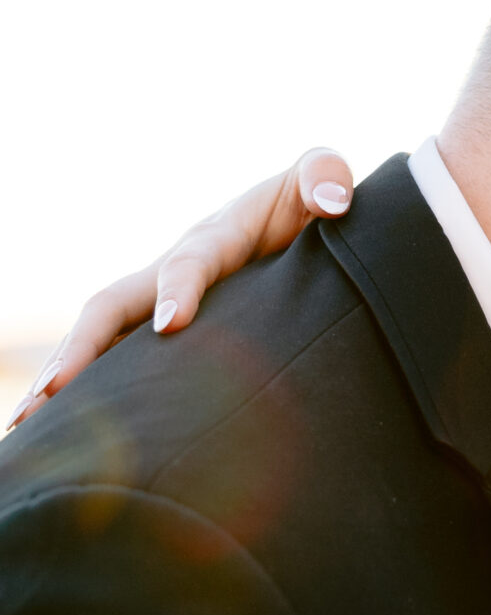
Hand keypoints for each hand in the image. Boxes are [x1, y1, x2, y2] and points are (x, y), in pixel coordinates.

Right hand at [5, 147, 355, 430]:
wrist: (299, 215)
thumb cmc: (312, 200)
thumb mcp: (322, 177)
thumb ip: (326, 175)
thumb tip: (334, 203)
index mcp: (215, 237)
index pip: (190, 262)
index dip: (179, 289)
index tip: (171, 325)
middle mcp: (172, 269)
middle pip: (112, 305)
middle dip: (79, 349)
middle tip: (49, 395)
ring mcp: (159, 299)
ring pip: (102, 338)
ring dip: (63, 379)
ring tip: (24, 427)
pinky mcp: (162, 330)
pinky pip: (118, 360)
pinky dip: (89, 395)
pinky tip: (60, 439)